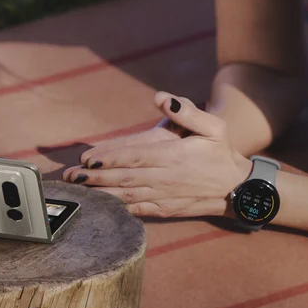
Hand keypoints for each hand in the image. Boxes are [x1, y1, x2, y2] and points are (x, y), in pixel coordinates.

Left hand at [62, 92, 252, 218]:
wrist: (237, 188)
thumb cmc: (222, 153)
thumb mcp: (213, 126)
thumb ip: (187, 111)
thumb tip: (162, 97)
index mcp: (174, 155)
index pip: (134, 155)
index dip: (108, 157)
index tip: (86, 158)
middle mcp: (166, 177)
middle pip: (124, 177)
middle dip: (94, 177)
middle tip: (70, 176)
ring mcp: (165, 196)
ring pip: (126, 195)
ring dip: (100, 193)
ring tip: (78, 190)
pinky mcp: (165, 210)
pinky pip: (137, 209)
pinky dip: (118, 209)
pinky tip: (101, 207)